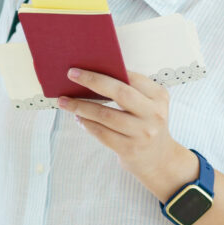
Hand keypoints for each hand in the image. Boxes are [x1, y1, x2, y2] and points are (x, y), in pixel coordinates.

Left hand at [55, 68, 198, 201]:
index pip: (131, 78)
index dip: (107, 71)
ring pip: (105, 115)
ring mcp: (142, 133)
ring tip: (65, 101)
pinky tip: (78, 118)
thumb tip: (93, 75)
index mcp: (159, 96)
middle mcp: (153, 114)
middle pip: (120, 93)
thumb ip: (129, 90)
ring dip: (81, 106)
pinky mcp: (130, 149)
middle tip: (71, 74)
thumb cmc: (145, 124)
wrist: (158, 158)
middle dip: (92, 81)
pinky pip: (102, 133)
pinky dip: (87, 124)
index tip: (84, 66)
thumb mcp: (147, 105)